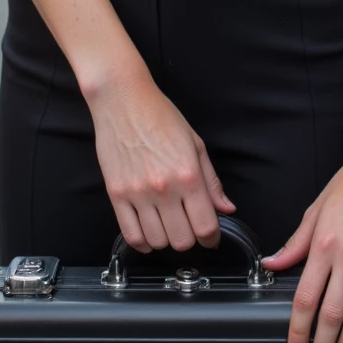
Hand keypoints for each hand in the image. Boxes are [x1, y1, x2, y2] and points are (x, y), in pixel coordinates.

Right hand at [88, 73, 234, 254]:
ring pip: (157, 242)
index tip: (210, 236)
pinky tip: (148, 232)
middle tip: (188, 227)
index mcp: (188, 174)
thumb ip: (212, 181)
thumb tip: (226, 208)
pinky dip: (142, 242)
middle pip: (182, 241)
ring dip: (166, 240)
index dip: (212, 238)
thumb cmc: (160, 116)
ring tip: (167, 226)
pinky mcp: (116, 195)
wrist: (124, 101)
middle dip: (190, 239)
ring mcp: (138, 193)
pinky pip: (131, 235)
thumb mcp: (195, 143)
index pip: (206, 226)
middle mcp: (164, 188)